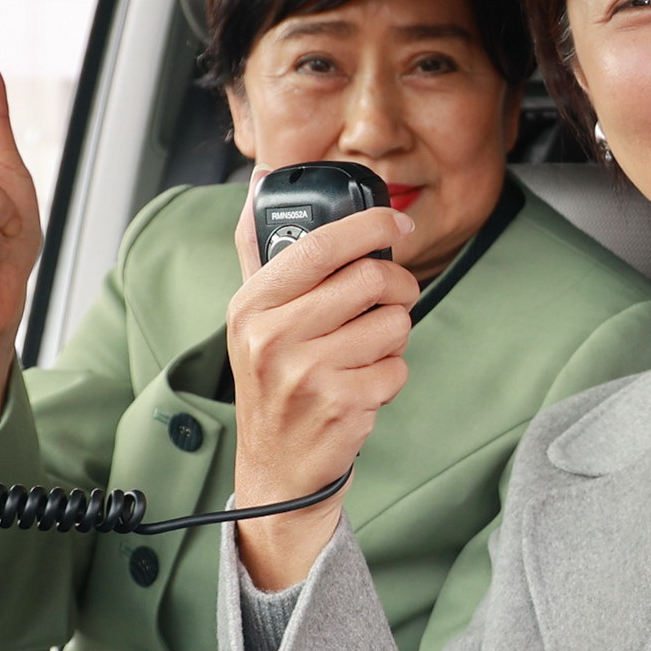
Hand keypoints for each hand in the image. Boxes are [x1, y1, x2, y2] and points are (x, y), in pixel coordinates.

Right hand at [228, 181, 420, 590]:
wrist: (275, 471)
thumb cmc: (272, 382)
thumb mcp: (252, 318)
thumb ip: (261, 249)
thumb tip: (263, 180)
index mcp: (252, 306)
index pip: (320, 245)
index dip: (368, 225)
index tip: (397, 222)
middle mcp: (273, 337)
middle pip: (371, 279)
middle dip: (398, 286)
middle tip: (392, 299)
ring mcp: (307, 374)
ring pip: (394, 323)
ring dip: (394, 335)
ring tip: (366, 351)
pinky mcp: (342, 406)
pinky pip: (398, 367)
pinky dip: (392, 374)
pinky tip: (363, 386)